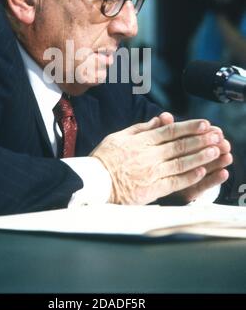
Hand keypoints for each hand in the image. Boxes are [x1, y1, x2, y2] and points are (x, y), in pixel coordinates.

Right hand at [90, 116, 226, 204]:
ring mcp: (152, 172)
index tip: (204, 123)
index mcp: (141, 141)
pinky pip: (174, 182)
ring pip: (180, 163)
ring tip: (215, 151)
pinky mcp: (151, 189)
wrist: (93, 181)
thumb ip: (140, 128)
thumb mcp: (119, 136)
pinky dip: (188, 177)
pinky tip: (201, 172)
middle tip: (217, 135)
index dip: (189, 127)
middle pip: (179, 146)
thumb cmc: (104, 158)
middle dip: (200, 139)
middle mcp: (149, 155)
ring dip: (199, 156)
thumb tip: (158, 120)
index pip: (170, 131)